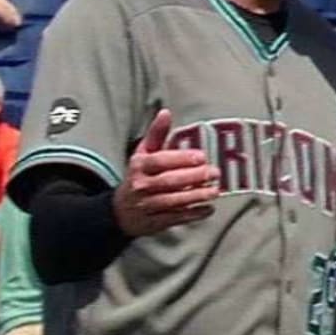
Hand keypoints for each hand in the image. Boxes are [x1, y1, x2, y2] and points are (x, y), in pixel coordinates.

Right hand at [113, 109, 219, 237]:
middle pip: (169, 181)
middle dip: (194, 177)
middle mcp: (141, 186)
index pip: (160, 161)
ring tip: (215, 191)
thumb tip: (166, 112)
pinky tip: (208, 209)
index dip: (181, 159)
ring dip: (196, 196)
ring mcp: (147, 205)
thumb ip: (157, 134)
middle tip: (215, 173)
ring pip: (173, 201)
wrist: (120, 211)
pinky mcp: (154, 222)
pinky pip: (176, 218)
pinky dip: (193, 215)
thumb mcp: (143, 153)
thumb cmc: (138, 175)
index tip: (202, 156)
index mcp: (139, 165)